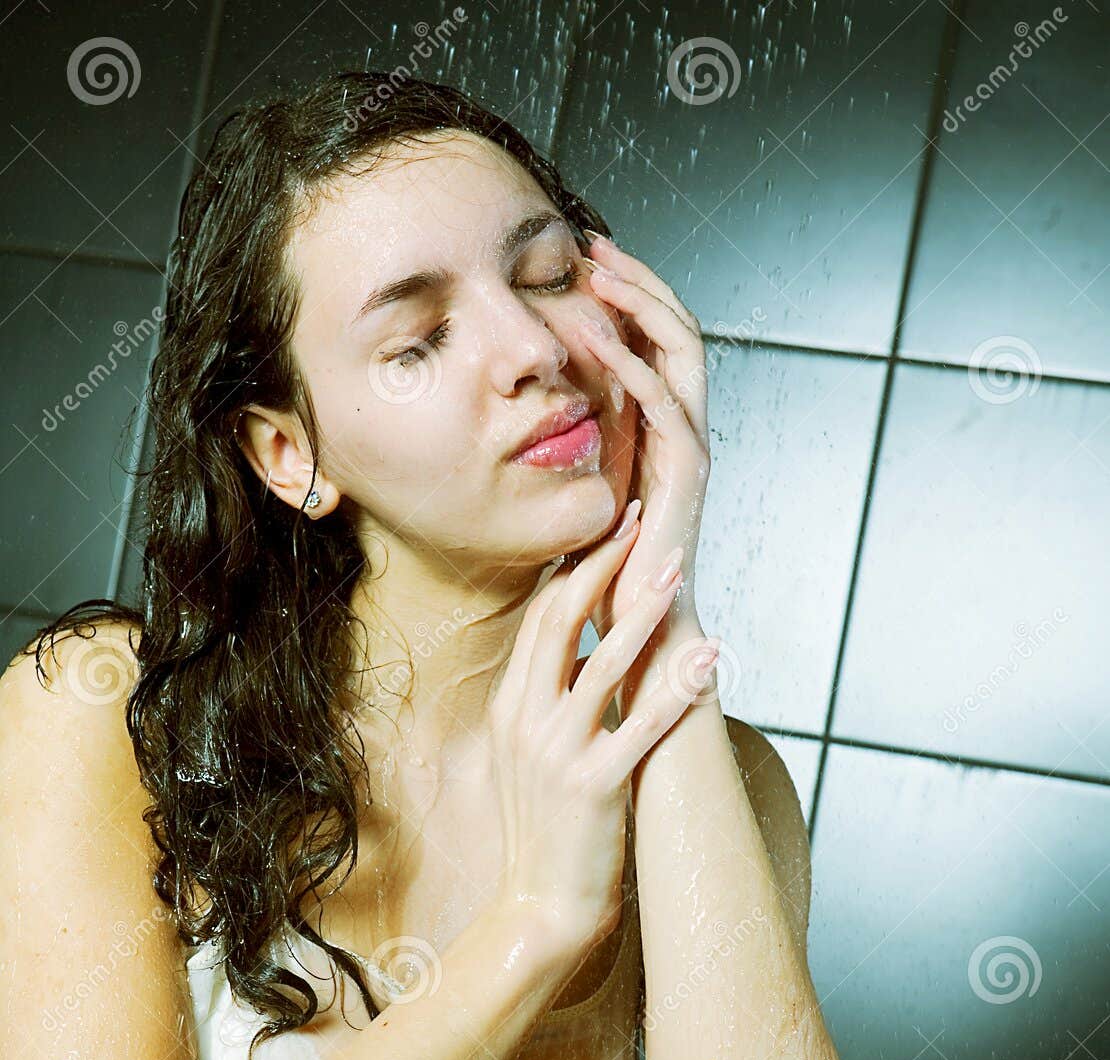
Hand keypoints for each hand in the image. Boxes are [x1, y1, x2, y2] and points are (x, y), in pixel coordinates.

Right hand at [488, 510, 703, 959]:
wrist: (540, 908)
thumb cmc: (546, 833)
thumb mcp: (529, 758)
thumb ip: (546, 705)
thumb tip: (579, 658)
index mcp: (511, 708)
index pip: (541, 619)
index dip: (577, 568)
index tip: (608, 528)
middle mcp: (527, 722)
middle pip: (561, 621)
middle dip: (604, 567)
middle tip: (639, 522)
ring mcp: (558, 753)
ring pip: (601, 664)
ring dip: (642, 612)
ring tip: (675, 569)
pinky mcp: (596, 786)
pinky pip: (643, 725)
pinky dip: (679, 688)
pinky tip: (711, 659)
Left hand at [571, 233, 711, 649]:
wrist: (639, 626)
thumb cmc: (606, 569)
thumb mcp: (586, 488)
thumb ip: (580, 444)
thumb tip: (539, 408)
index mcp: (665, 426)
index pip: (658, 340)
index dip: (628, 295)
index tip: (584, 261)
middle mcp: (686, 427)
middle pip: (677, 328)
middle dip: (637, 280)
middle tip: (592, 245)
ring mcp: (692, 445)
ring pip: (681, 350)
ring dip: (640, 305)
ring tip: (598, 273)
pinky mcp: (686, 471)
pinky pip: (665, 403)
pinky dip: (633, 367)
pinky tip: (597, 342)